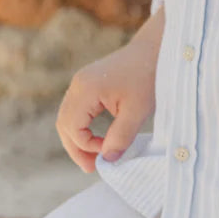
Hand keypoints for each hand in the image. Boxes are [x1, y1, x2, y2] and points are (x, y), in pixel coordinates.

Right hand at [55, 42, 154, 173]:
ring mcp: (81, 82)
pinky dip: (82, 127)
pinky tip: (96, 139)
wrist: (154, 49)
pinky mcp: (88, 83)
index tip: (108, 152)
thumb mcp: (137, 111)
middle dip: (76, 148)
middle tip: (92, 168)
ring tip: (94, 157)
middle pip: (64, 123)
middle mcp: (78, 85)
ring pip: (68, 118)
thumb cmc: (148, 76)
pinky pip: (76, 110)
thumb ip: (121, 136)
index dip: (86, 146)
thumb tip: (108, 160)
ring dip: (77, 139)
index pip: (72, 127)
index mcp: (86, 89)